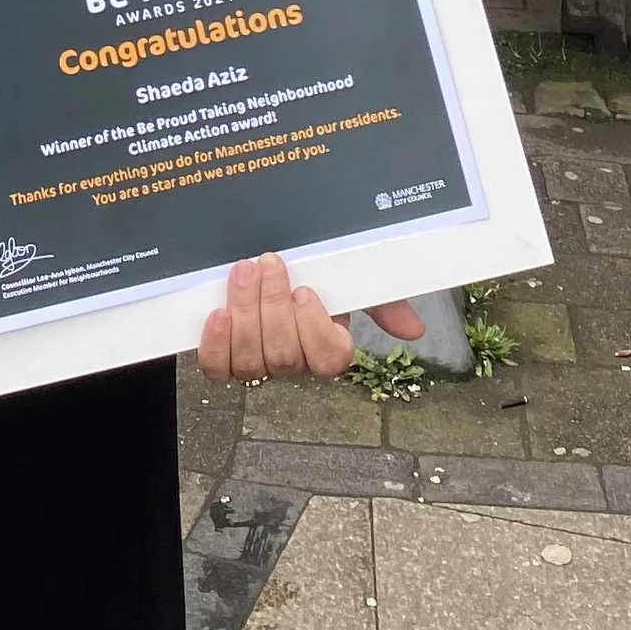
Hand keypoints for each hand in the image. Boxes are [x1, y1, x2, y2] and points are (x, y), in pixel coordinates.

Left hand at [195, 254, 427, 382]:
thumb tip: (415, 329)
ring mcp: (257, 362)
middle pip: (286, 357)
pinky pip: (217, 369)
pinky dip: (215, 344)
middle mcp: (292, 361)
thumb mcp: (348, 277)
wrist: (263, 260)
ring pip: (252, 362)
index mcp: (326, 345)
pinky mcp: (223, 357)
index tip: (305, 289)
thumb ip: (381, 299)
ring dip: (246, 313)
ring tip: (243, 272)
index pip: (329, 360)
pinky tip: (217, 313)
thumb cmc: (311, 271)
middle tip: (269, 263)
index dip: (314, 329)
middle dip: (274, 307)